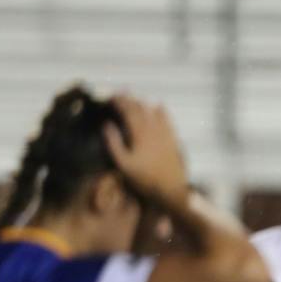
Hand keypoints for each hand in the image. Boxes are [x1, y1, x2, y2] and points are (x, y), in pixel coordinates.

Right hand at [103, 95, 190, 210]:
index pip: (128, 111)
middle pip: (141, 108)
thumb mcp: (123, 163)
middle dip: (129, 99)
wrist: (170, 189)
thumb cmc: (143, 178)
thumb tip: (106, 124)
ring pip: (154, 111)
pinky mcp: (173, 139)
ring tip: (134, 98)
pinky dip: (161, 110)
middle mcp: (153, 129)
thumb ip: (113, 142)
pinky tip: (158, 105)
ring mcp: (165, 133)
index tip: (111, 96)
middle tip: (120, 93)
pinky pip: (168, 120)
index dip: (120, 101)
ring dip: (143, 102)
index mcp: (139, 133)